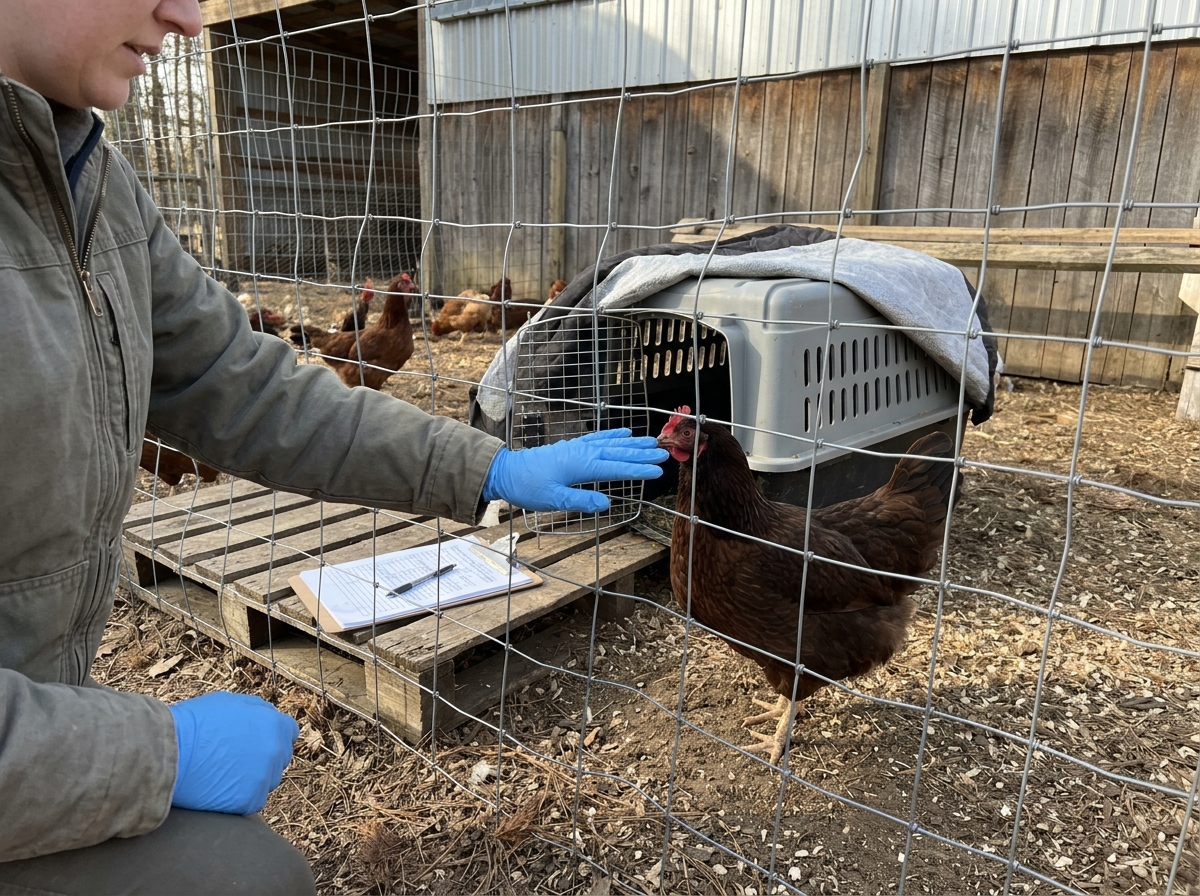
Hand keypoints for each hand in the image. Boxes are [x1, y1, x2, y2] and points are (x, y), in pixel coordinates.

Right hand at [169, 692, 298, 814]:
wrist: (168, 753)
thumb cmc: (194, 723)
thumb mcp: (230, 702)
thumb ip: (257, 710)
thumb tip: (270, 717)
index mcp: (274, 725)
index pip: (289, 732)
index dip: (272, 735)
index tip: (257, 741)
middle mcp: (275, 751)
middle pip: (279, 757)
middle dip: (263, 757)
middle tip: (235, 758)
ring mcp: (264, 778)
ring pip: (267, 780)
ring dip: (253, 778)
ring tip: (223, 773)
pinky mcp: (250, 801)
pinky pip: (252, 800)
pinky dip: (239, 797)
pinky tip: (219, 788)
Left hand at [483, 428, 667, 512]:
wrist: (506, 471)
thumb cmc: (527, 487)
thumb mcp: (552, 500)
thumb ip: (579, 502)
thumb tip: (605, 504)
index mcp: (580, 466)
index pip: (615, 468)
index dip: (638, 470)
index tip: (657, 470)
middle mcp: (582, 452)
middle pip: (618, 452)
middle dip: (642, 453)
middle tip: (664, 453)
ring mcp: (577, 447)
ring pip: (611, 443)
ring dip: (633, 443)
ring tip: (652, 442)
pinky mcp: (572, 447)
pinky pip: (598, 438)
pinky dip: (613, 435)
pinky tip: (625, 433)